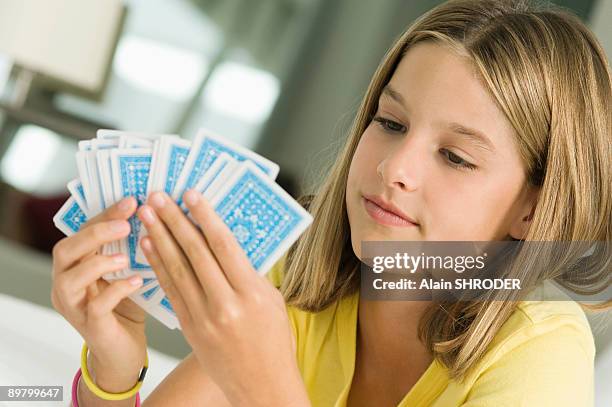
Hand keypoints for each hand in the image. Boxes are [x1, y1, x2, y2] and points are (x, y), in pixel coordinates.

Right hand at [51, 197, 147, 389]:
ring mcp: (74, 307)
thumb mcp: (129, 271)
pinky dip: (116, 290)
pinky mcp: (90, 327)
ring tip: (126, 257)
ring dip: (99, 262)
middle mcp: (66, 284)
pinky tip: (137, 281)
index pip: (82, 231)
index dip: (105, 214)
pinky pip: (95, 306)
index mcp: (75, 265)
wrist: (125, 351)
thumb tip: (156, 213)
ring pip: (69, 278)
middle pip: (65, 250)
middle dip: (95, 233)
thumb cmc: (128, 306)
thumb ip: (132, 247)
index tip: (132, 201)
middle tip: (125, 224)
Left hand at [137, 190, 308, 406]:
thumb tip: (223, 242)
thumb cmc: (272, 341)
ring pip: (177, 269)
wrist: (261, 384)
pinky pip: (170, 290)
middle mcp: (225, 304)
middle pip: (195, 253)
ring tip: (147, 214)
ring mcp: (203, 318)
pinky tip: (149, 246)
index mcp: (251, 293)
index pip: (223, 245)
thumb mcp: (270, 299)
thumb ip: (247, 272)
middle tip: (158, 197)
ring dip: (159, 238)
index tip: (191, 195)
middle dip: (174, 221)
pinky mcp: (188, 328)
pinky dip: (158, 266)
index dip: (205, 216)